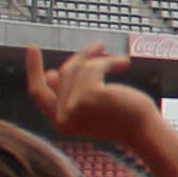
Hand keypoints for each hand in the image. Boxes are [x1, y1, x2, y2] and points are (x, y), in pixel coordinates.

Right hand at [24, 46, 163, 151]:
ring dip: (102, 60)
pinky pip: (93, 66)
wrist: (145, 131)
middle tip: (99, 45)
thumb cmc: (122, 117)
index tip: (32, 48)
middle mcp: (62, 119)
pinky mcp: (89, 96)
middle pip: (61, 74)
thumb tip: (52, 74)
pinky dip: (109, 61)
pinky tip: (124, 63)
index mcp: (59, 123)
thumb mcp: (90, 106)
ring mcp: (74, 108)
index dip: (33, 70)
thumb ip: (69, 93)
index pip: (37, 93)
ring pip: (79, 68)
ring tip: (121, 62)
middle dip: (81, 57)